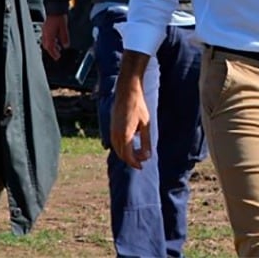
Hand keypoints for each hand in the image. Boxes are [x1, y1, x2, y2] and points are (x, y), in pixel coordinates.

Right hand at [42, 14, 69, 59]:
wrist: (55, 8)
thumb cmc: (58, 17)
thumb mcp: (64, 28)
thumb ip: (64, 38)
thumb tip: (66, 45)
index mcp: (49, 35)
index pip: (50, 48)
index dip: (54, 54)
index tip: (57, 57)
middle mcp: (45, 34)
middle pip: (46, 46)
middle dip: (52, 51)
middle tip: (57, 55)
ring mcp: (44, 31)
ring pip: (46, 42)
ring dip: (51, 46)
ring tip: (57, 48)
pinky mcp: (45, 28)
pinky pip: (46, 37)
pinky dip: (51, 41)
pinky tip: (56, 40)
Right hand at [110, 50, 152, 168]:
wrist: (127, 91)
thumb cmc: (138, 107)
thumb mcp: (146, 125)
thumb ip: (146, 141)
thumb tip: (147, 156)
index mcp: (125, 134)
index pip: (128, 156)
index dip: (135, 163)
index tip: (142, 166)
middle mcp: (116, 134)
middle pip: (121, 154)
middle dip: (132, 159)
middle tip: (143, 158)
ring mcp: (112, 130)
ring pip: (117, 149)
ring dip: (126, 154)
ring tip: (138, 152)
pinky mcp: (111, 126)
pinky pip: (115, 142)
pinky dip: (122, 147)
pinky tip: (130, 144)